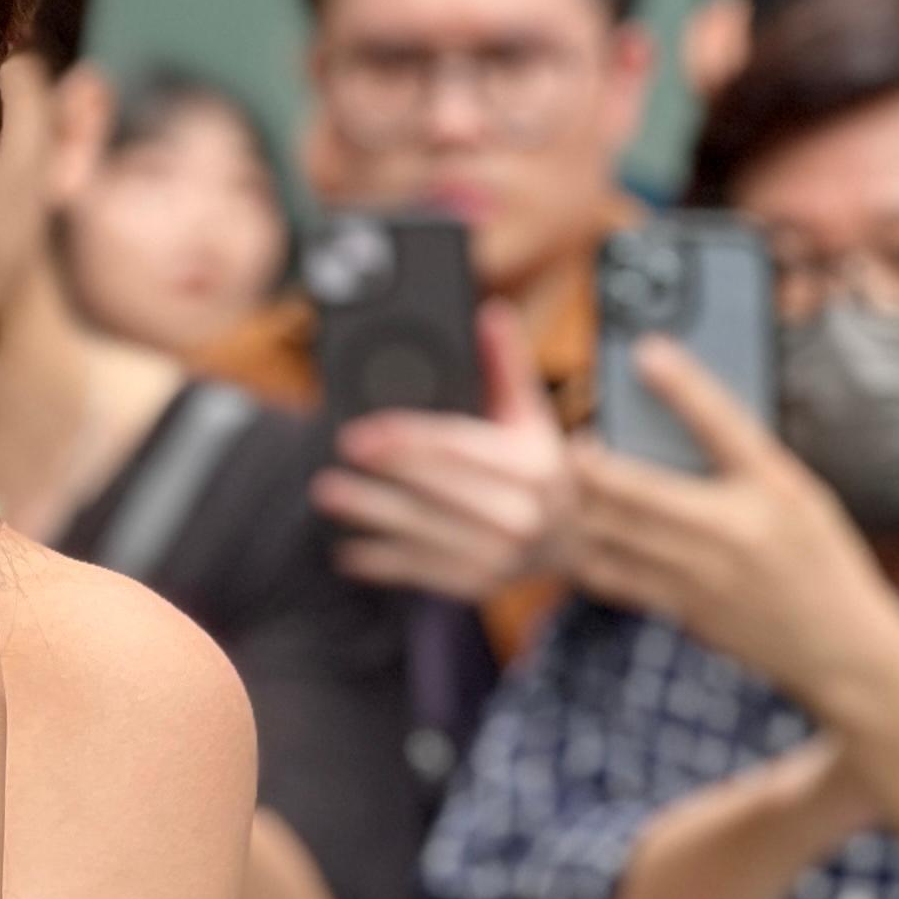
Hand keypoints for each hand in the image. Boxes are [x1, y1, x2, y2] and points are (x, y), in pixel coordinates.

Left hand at [314, 302, 569, 601]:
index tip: (362, 432)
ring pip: (421, 532)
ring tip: (329, 494)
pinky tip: (347, 551)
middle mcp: (521, 514)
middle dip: (383, 474)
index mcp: (533, 467)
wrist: (568, 540)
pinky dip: (381, 562)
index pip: (458, 448)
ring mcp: (499, 556)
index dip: (406, 440)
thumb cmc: (538, 468)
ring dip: (370, 515)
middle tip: (338, 455)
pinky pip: (420, 572)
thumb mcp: (530, 415)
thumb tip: (490, 314)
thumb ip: (506, 365)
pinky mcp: (477, 585)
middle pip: (435, 490)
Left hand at [563, 337, 898, 705]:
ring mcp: (705, 576)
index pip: (724, 423)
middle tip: (573, 439)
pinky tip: (578, 534)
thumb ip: (744, 463)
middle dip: (591, 462)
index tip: (645, 349)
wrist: (844, 650)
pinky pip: (616, 577)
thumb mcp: (801, 497)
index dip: (682, 383)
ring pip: (614, 534)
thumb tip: (679, 421)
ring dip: (580, 506)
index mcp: (776, 489)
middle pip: (639, 487)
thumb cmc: (821, 560)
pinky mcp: (684, 611)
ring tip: (565, 485)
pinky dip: (589, 551)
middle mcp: (737, 530)